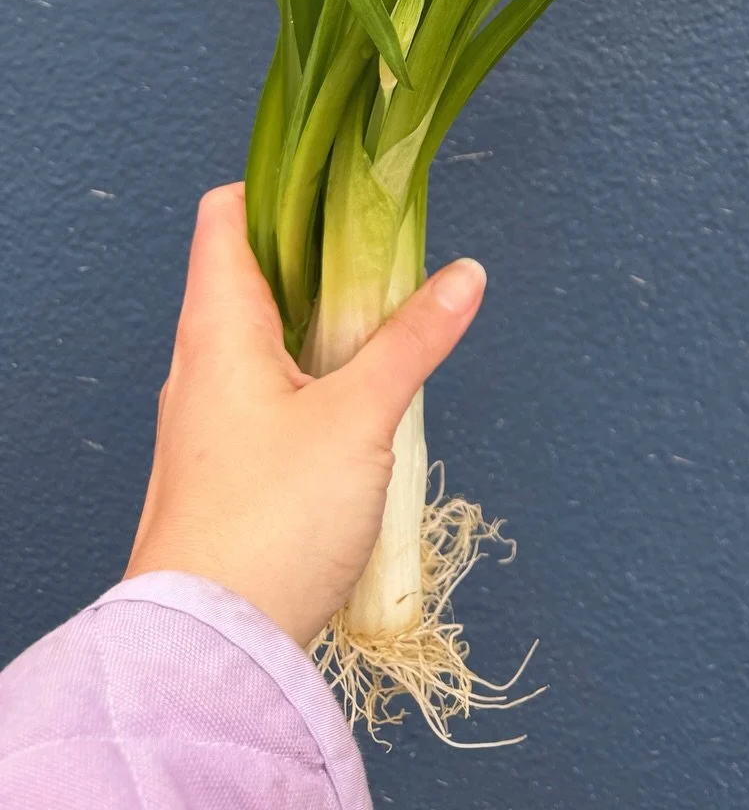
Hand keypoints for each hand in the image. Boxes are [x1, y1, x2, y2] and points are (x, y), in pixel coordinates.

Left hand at [125, 182, 485, 646]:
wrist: (211, 647)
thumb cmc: (271, 522)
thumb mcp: (360, 418)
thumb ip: (414, 340)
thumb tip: (463, 275)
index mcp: (217, 326)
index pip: (226, 215)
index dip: (281, 186)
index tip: (345, 186)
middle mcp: (200, 362)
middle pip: (252, 271)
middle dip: (321, 255)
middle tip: (387, 256)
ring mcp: (207, 417)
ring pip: (262, 336)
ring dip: (321, 322)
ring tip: (385, 327)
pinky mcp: (224, 467)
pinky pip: (266, 392)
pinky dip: (312, 375)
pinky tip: (359, 401)